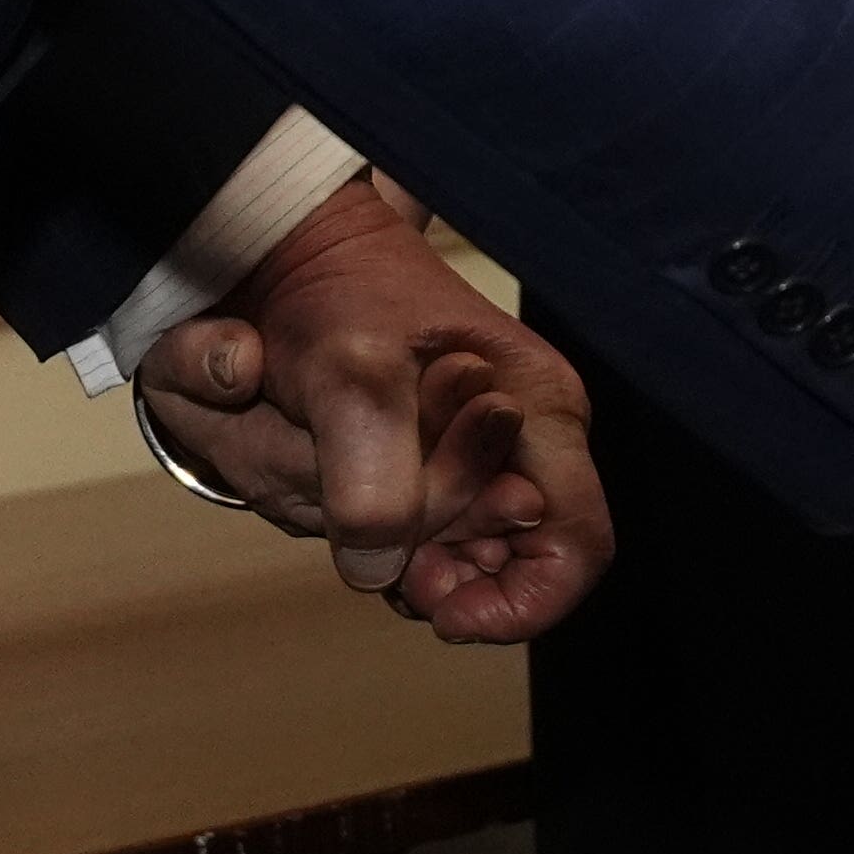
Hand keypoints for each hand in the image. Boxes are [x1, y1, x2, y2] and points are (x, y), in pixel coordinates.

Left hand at [138, 178, 610, 643]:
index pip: (575, 550)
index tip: (434, 602)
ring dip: (349, 518)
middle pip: (485, 565)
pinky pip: (382, 537)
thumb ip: (372, 480)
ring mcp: (465, 460)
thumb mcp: (350, 374)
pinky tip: (308, 461)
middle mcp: (516, 443)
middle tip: (346, 488)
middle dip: (408, 548)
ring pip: (420, 555)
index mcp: (539, 410)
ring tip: (311, 438)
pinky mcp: (414, 469)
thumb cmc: (335, 291)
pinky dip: (335, 514)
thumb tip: (383, 571)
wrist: (278, 251)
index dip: (514, 603)